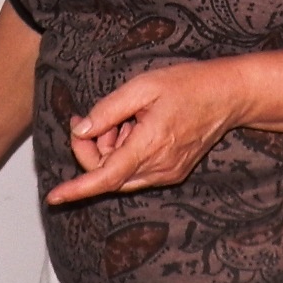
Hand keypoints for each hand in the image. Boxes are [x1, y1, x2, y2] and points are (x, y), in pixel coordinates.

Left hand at [47, 59, 244, 204]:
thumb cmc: (187, 85)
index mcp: (150, 144)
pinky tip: (137, 128)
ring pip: (121, 175)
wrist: (228, 96)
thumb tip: (80, 130)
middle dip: (92, 149)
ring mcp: (167, 173)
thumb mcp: (143, 86)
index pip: (105, 177)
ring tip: (124, 119)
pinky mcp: (172, 173)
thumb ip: (108, 110)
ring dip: (110, 151)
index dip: (77, 189)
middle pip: (107, 175)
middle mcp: (159, 167)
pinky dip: (126, 154)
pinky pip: (137, 172)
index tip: (54, 197)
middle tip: (96, 118)